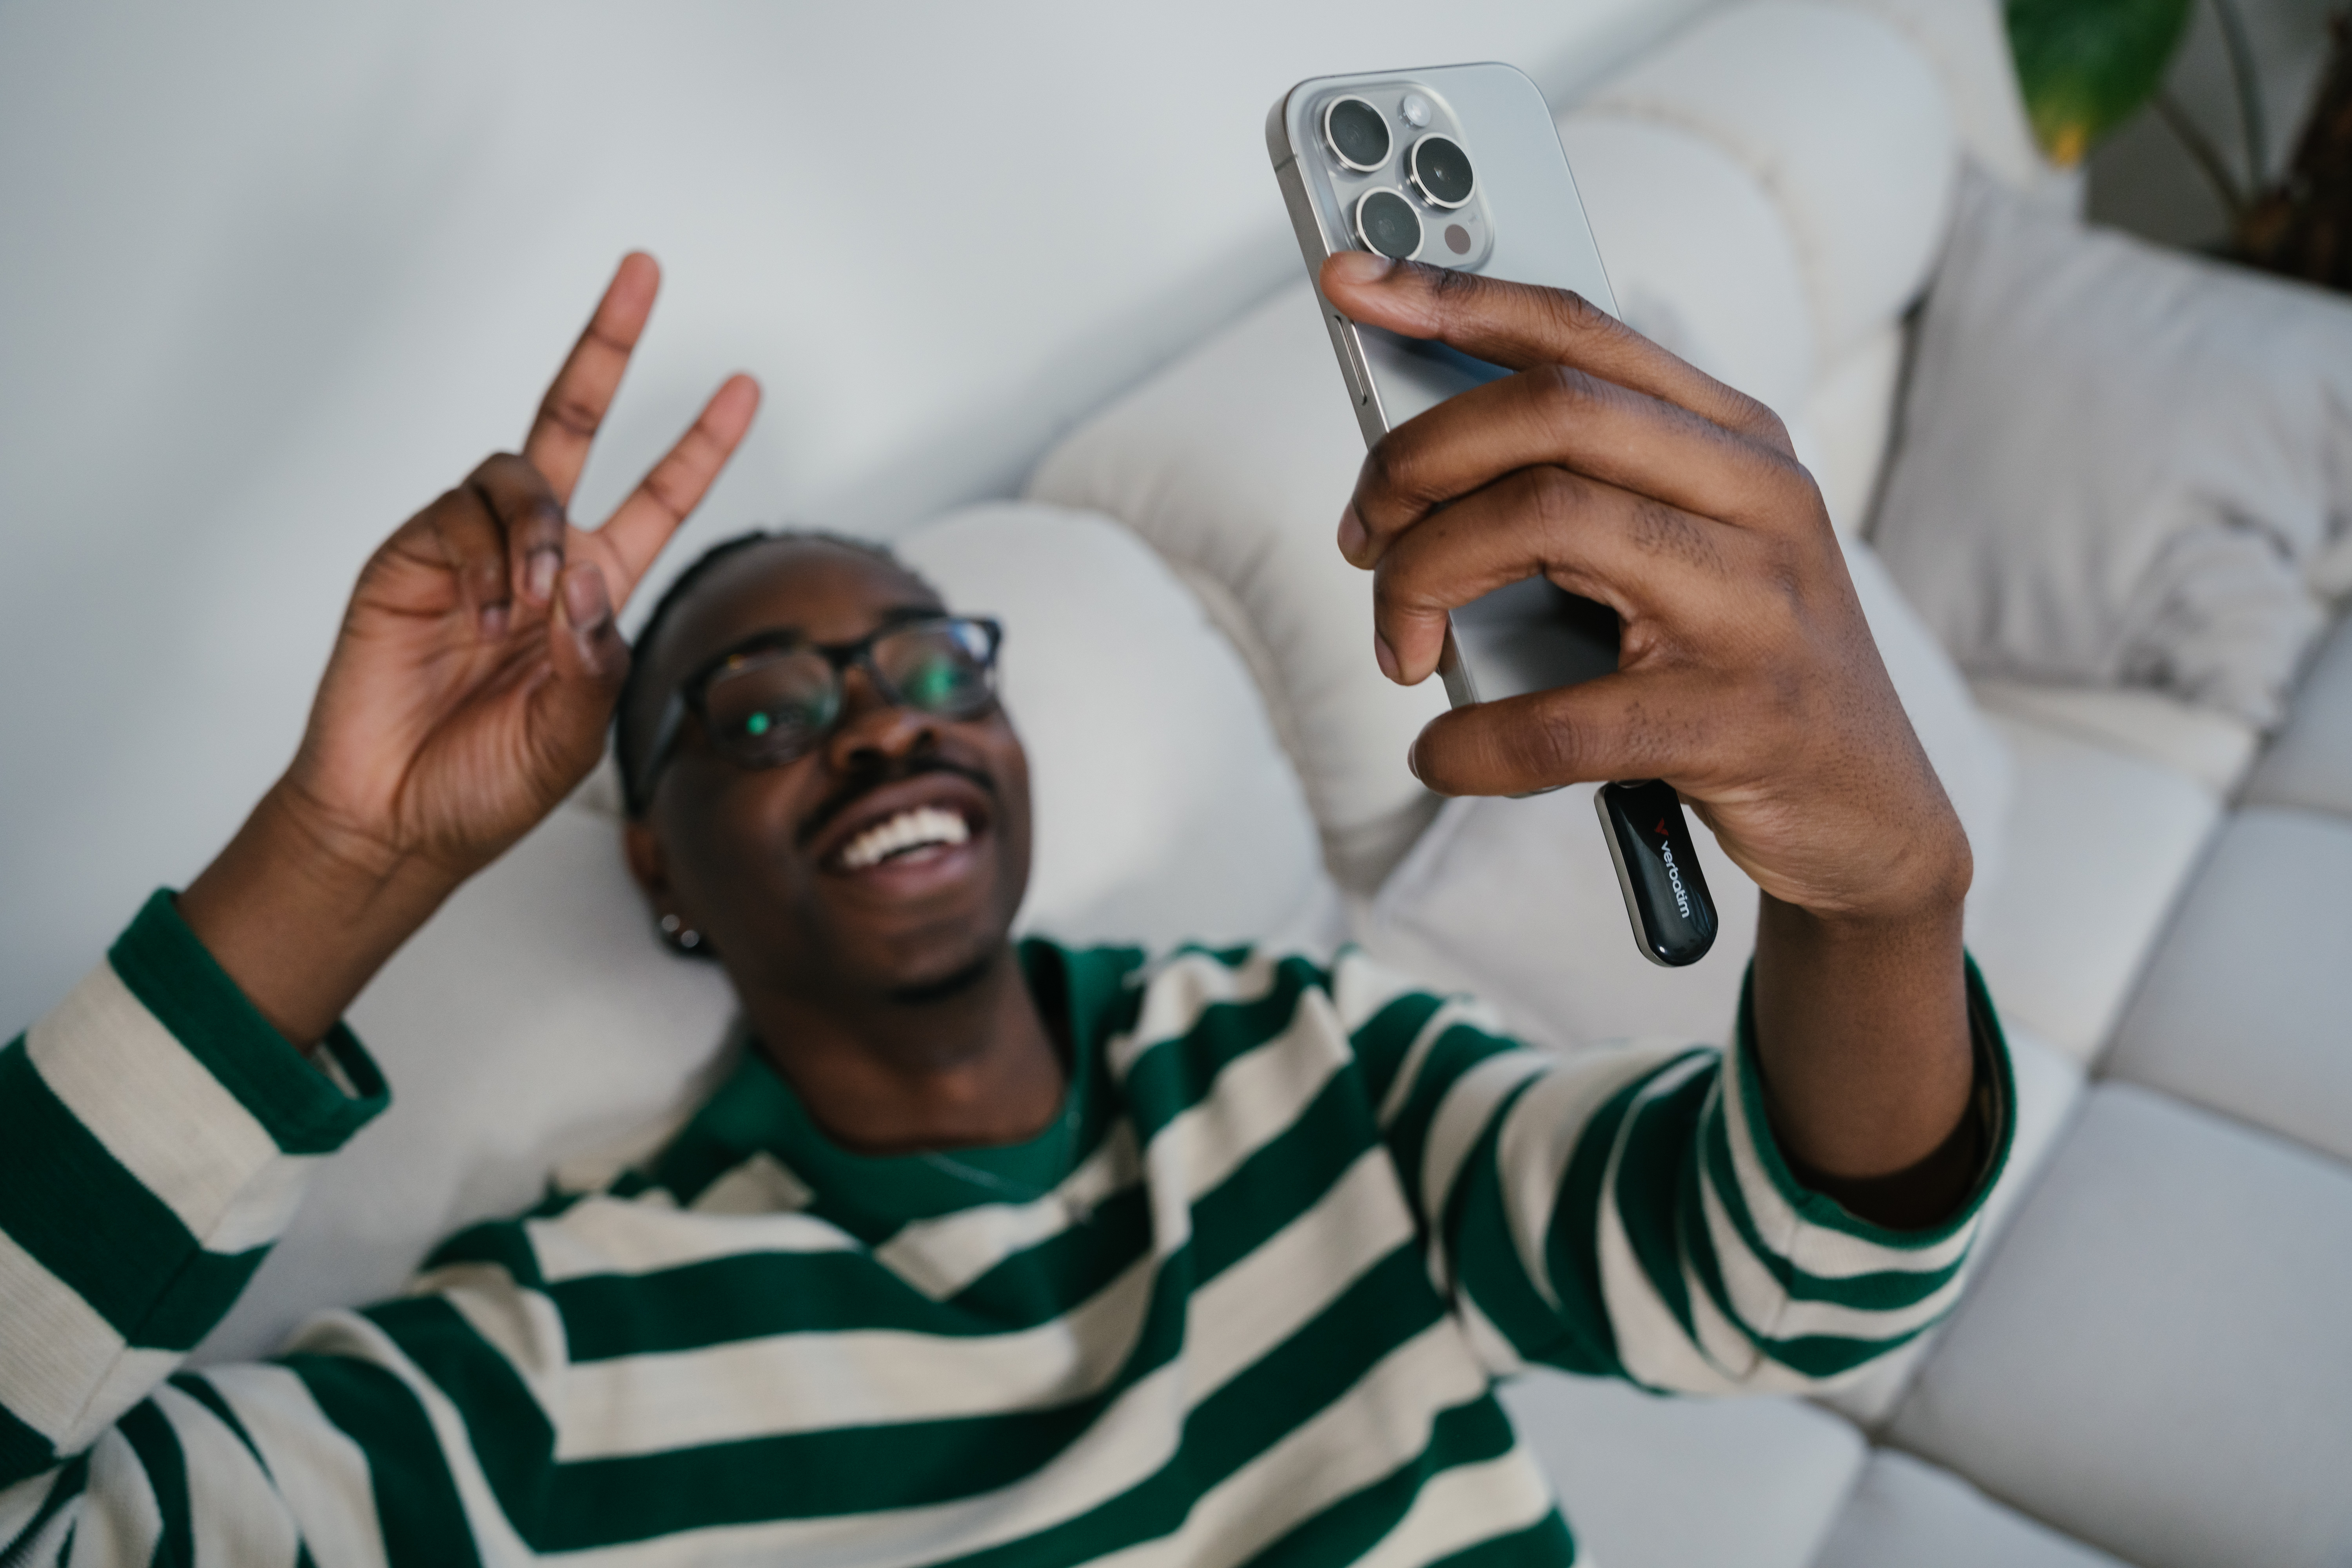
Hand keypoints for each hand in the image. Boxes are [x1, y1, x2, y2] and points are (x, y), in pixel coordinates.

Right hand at [284, 254, 757, 880]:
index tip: (745, 387)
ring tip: (529, 608)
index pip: (658, 499)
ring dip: (540, 531)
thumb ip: (595, 664)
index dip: (699, 445)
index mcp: (593, 593)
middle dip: (607, 345)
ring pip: (521, 472)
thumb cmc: (486, 785)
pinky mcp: (414, 554)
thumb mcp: (573, 737)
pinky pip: (464, 513)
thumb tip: (586, 583)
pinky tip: (490, 613)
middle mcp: (539, 556)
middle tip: (643, 270)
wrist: (396, 817)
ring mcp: (474, 549)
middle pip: (577, 424)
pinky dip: (492, 557)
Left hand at [1319, 251, 1965, 926]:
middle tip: (1362, 534)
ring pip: (1544, 524)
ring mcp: (1753, 608)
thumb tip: (1419, 457)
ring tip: (1401, 643)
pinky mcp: (1734, 723)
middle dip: (1417, 462)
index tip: (1354, 286)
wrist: (1872, 814)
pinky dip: (1472, 742)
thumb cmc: (1743, 671)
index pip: (1579, 332)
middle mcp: (1757, 499)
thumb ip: (1588, 487)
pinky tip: (1442, 756)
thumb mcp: (1691, 550)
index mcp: (1738, 442)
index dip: (1455, 298)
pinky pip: (1559, 721)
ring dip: (1424, 580)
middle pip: (1549, 410)